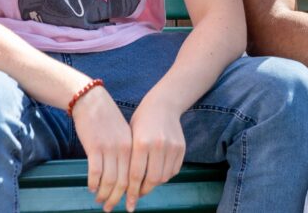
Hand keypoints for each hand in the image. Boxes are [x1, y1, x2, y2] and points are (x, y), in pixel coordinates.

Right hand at [70, 85, 133, 211]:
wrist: (92, 102)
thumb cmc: (108, 119)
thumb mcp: (124, 134)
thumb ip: (128, 152)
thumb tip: (129, 175)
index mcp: (135, 145)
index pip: (137, 175)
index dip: (133, 192)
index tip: (129, 203)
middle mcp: (125, 148)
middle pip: (124, 181)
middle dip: (118, 198)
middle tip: (110, 209)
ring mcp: (110, 148)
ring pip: (110, 180)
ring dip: (104, 194)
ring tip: (100, 201)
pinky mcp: (95, 147)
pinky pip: (96, 172)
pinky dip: (94, 183)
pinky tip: (91, 188)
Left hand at [125, 97, 186, 211]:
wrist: (163, 105)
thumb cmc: (141, 121)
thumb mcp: (130, 137)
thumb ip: (130, 160)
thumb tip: (125, 186)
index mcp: (141, 143)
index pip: (136, 175)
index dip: (132, 192)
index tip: (129, 204)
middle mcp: (158, 145)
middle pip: (153, 179)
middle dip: (144, 191)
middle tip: (137, 194)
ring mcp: (172, 146)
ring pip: (164, 176)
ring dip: (154, 184)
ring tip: (146, 184)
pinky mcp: (181, 147)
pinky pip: (174, 170)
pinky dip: (165, 175)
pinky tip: (157, 173)